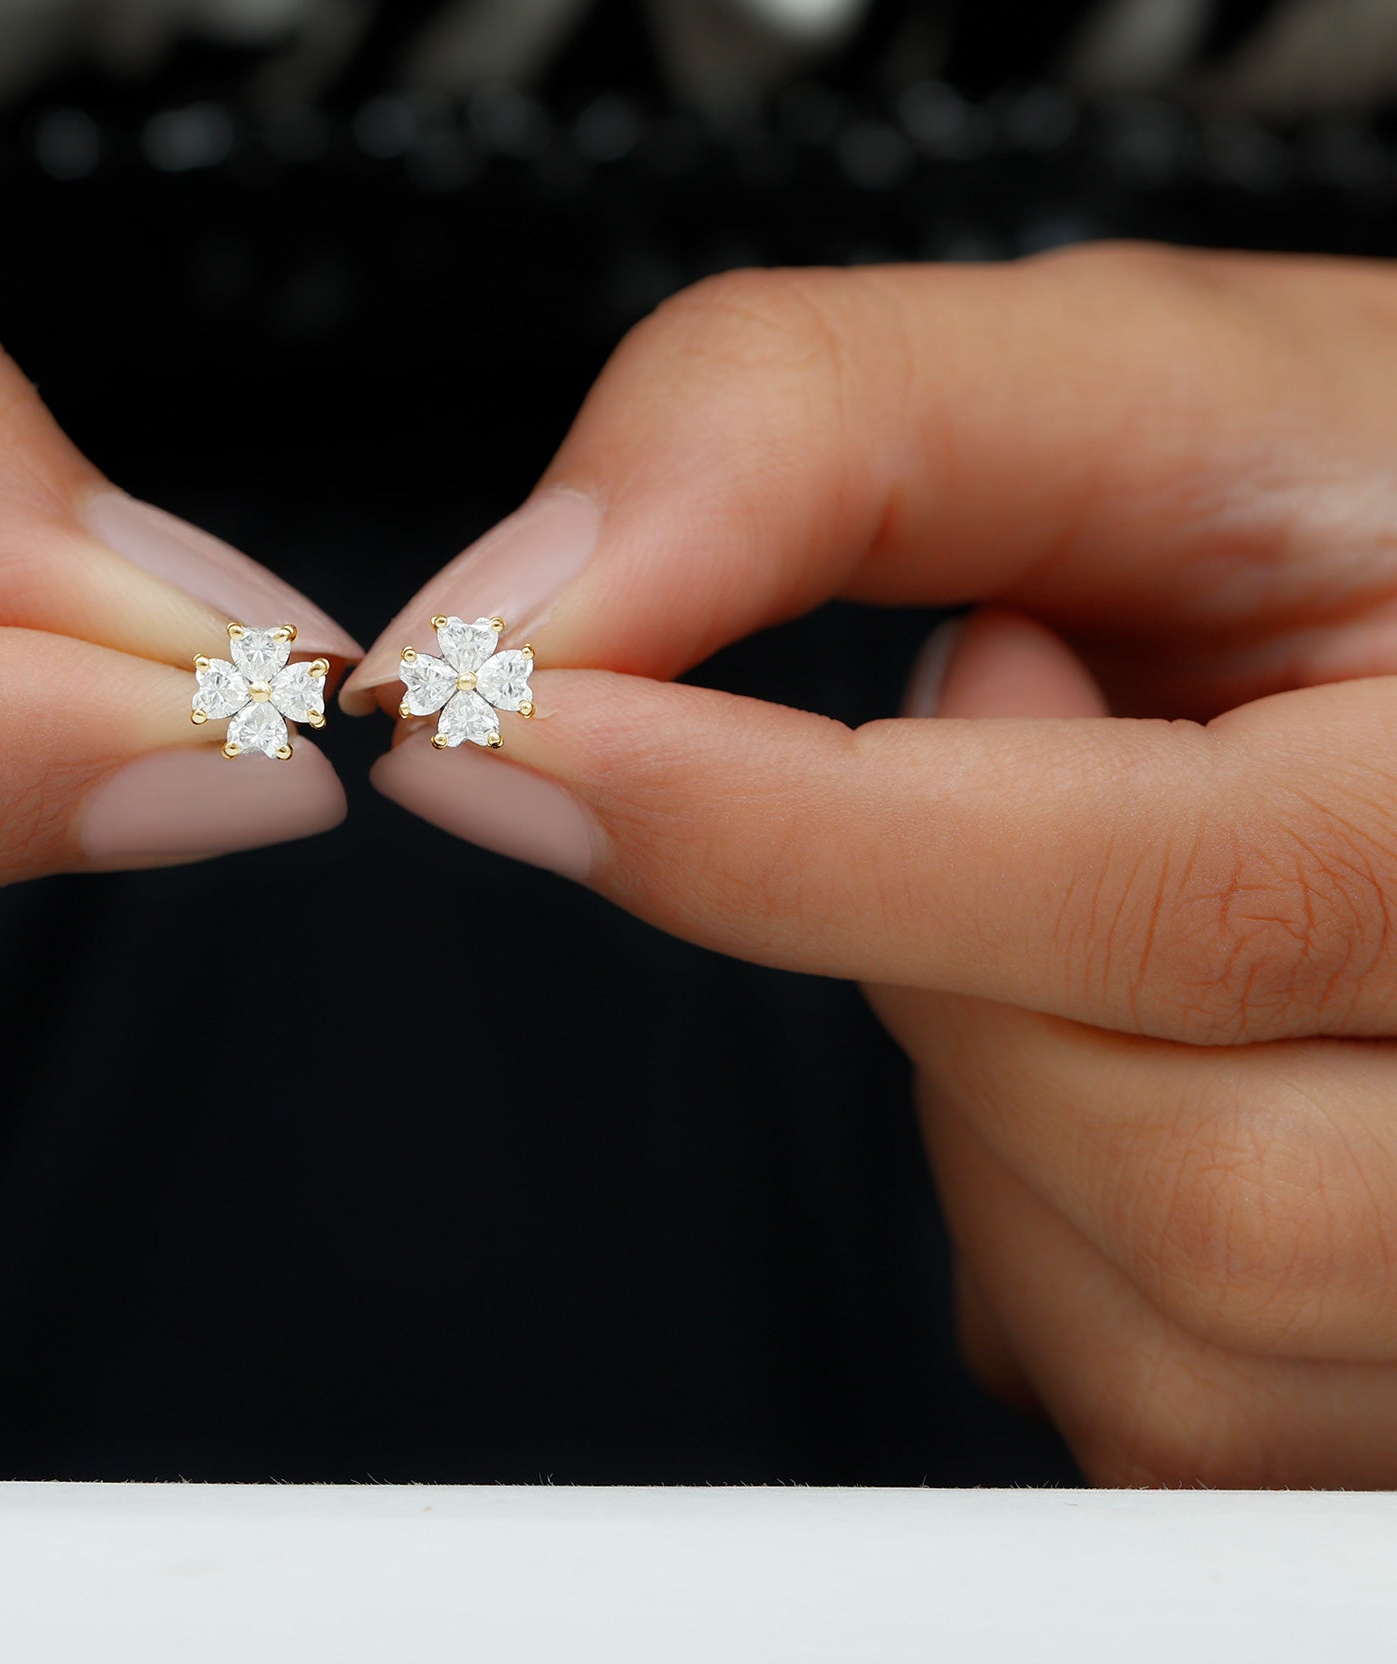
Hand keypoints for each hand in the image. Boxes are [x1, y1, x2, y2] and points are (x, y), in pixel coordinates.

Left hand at [352, 242, 1396, 1485]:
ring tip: (1079, 892)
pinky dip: (1037, 1226)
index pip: (1189, 899)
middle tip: (1005, 742)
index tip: (499, 732)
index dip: (785, 838)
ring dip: (986, 1094)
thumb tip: (515, 621)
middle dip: (937, 961)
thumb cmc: (1362, 511)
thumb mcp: (1135, 391)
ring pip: (1156, 1335)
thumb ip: (812, 435)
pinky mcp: (1389, 1386)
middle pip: (1178, 1183)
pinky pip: (1152, 1415)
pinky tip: (1108, 1043)